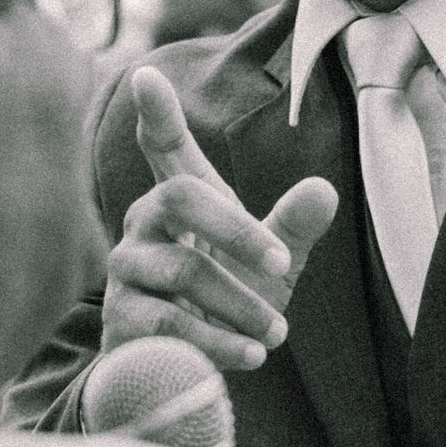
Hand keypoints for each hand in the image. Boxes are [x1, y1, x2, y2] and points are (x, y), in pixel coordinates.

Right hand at [99, 66, 337, 377]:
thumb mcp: (273, 265)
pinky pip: (169, 323)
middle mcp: (144, 223)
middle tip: (284, 263)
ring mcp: (127, 268)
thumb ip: (293, 228)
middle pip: (180, 196)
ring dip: (240, 302)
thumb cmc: (230, 302)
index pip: (164, 149)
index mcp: (180, 200)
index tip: (146, 74)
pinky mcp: (121, 317)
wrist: (189, 371)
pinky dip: (218, 341)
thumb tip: (324, 190)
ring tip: (280, 331)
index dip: (156, 114)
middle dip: (237, 229)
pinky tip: (253, 355)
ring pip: (183, 269)